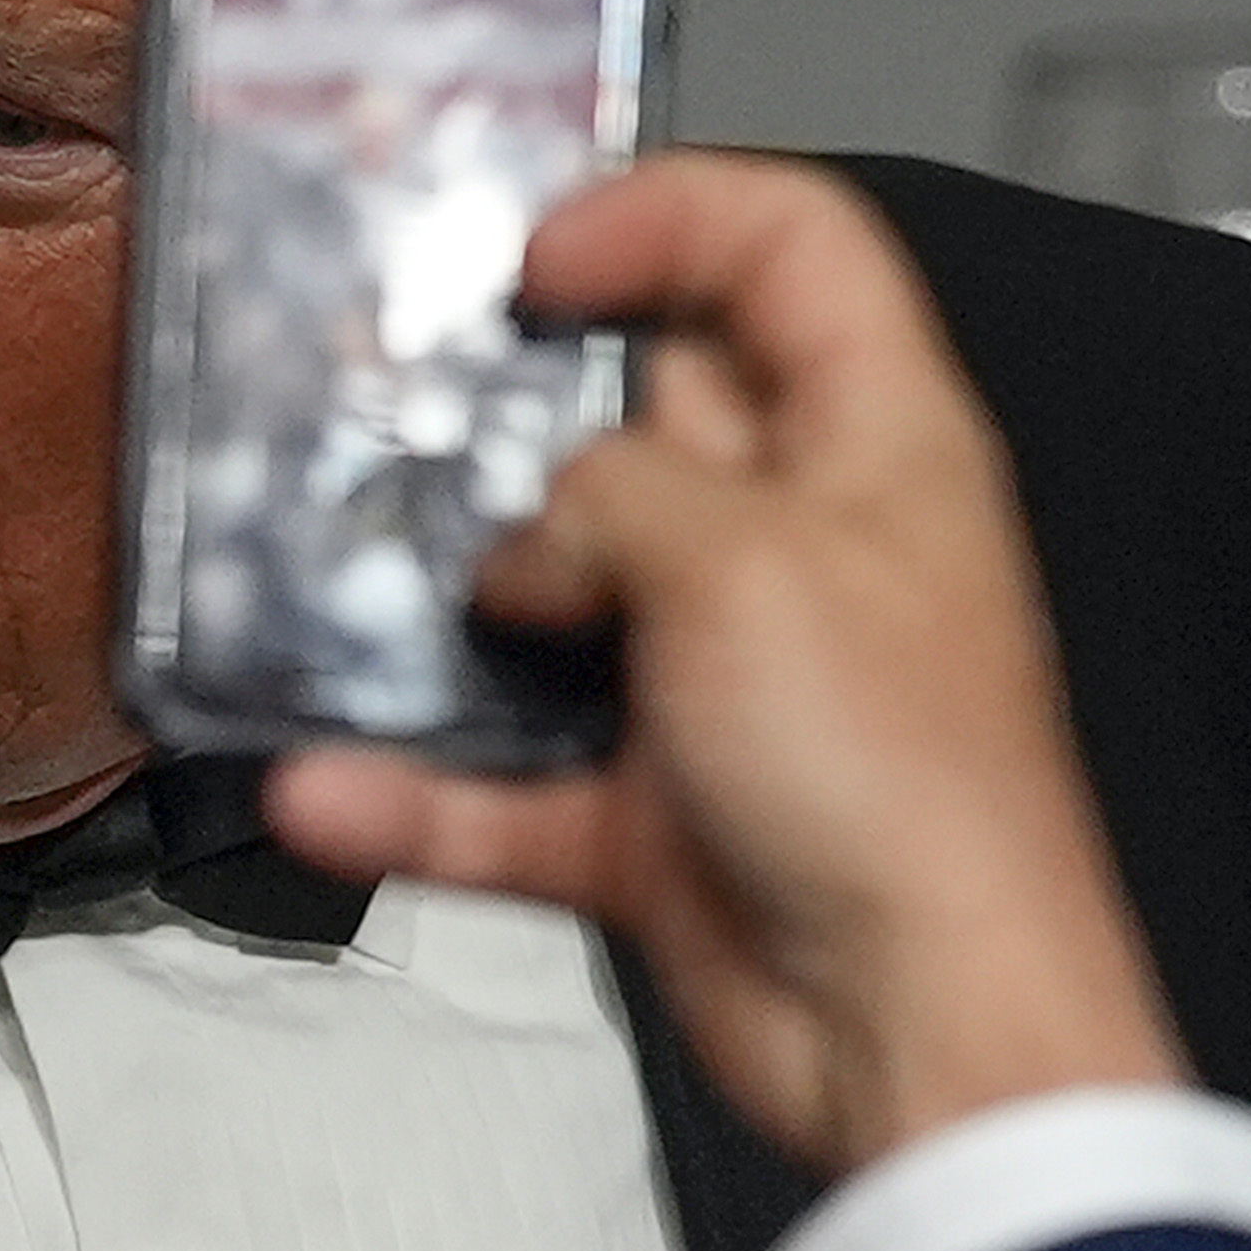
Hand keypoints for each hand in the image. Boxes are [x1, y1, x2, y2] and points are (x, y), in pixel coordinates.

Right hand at [266, 153, 1188, 1174]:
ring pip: (554, 590)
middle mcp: (791, 542)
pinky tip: (329, 781)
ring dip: (452, 597)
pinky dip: (415, 786)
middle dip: (521, 401)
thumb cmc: (908, 790)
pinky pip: (502, 776)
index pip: (786, 248)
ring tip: (353, 561)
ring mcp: (713, 671)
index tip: (536, 254)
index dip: (664, 213)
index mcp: (869, 443)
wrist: (921, 1037)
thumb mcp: (750, 567)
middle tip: (402, 385)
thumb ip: (615, 499)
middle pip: (641, 408)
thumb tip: (535, 538)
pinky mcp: (650, 800)